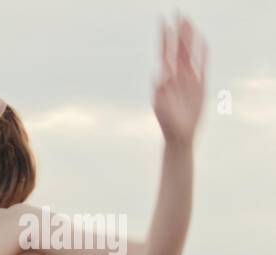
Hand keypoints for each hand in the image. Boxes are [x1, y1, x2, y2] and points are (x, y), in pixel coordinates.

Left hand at [153, 13, 206, 146]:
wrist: (179, 133)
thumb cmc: (167, 121)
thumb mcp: (161, 104)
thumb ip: (160, 89)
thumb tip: (159, 74)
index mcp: (165, 78)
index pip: (165, 52)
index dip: (164, 37)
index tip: (163, 21)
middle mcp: (176, 75)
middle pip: (178, 48)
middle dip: (178, 32)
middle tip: (179, 14)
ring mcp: (188, 78)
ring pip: (189, 53)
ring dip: (190, 38)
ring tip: (189, 22)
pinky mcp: (200, 84)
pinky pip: (202, 64)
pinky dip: (202, 52)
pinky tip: (202, 41)